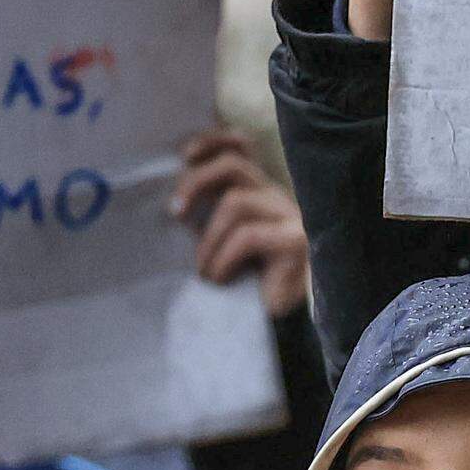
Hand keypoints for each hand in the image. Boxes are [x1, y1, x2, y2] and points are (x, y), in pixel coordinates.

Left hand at [176, 128, 309, 319]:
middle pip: (233, 165)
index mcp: (258, 194)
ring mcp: (290, 218)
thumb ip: (205, 218)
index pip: (241, 147)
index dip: (213, 141)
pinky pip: (249, 236)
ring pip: (236, 202)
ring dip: (209, 239)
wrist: (277, 328)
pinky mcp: (295, 242)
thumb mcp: (217, 244)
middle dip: (196, 183)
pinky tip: (220, 278)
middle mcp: (277, 198)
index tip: (186, 156)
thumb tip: (174, 205)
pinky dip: (224, 258)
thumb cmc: (242, 288)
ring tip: (204, 270)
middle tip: (176, 215)